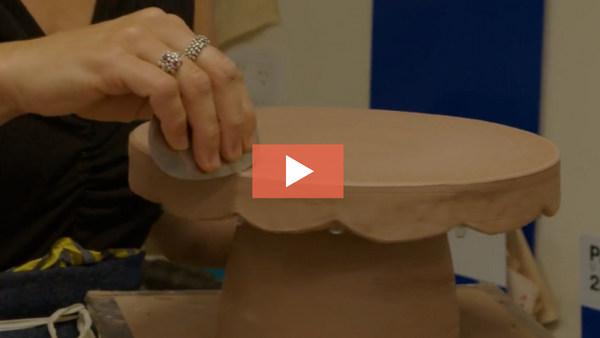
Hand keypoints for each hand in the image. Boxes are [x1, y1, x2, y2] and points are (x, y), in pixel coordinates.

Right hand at [0, 7, 255, 171]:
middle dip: (231, 121)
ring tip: (205, 160)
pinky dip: (175, 122)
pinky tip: (174, 144)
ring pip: (195, 84)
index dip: (241, 108)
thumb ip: (182, 99)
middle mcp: (162, 27)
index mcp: (175, 31)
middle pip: (218, 74)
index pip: (225, 68)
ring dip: (207, 129)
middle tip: (230, 156)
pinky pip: (163, 92)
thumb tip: (219, 131)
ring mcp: (139, 38)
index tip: (245, 141)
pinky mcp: (116, 58)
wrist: (37, 76)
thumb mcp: (149, 91)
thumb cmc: (96, 86)